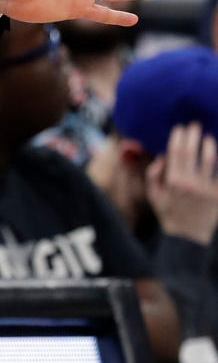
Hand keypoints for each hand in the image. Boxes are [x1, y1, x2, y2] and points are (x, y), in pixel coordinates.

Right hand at [147, 123, 217, 245]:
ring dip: (209, 146)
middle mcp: (189, 183)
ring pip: (209, 162)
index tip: (179, 127)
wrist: (187, 237)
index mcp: (172, 181)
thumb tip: (162, 156)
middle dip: (193, 136)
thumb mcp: (153, 194)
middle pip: (192, 153)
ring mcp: (205, 190)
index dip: (178, 137)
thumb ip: (153, 174)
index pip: (175, 152)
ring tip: (209, 138)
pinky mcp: (217, 196)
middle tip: (195, 125)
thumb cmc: (169, 213)